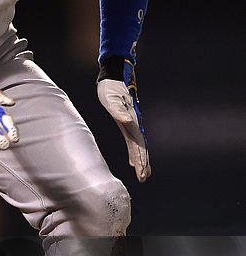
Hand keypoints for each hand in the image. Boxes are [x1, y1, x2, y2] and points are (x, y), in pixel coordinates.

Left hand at [97, 56, 149, 181]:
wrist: (114, 77)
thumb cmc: (111, 88)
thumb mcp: (111, 98)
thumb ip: (119, 110)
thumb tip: (127, 120)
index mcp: (132, 121)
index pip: (138, 143)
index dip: (141, 157)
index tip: (142, 171)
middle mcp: (134, 124)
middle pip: (141, 147)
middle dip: (143, 163)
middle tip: (143, 178)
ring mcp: (132, 124)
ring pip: (139, 146)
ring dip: (141, 160)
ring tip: (143, 174)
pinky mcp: (127, 123)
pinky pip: (132, 141)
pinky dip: (134, 152)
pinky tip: (132, 161)